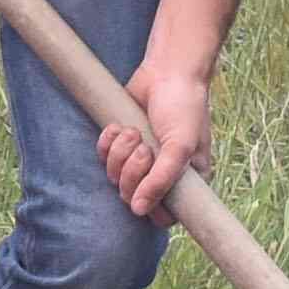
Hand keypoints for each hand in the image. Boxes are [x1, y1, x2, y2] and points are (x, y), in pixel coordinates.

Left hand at [102, 53, 211, 214]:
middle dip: (131, 172)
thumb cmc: (183, 108)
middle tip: (143, 148)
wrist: (167, 72)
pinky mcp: (121, 144)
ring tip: (133, 131)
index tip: (147, 185)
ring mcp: (139, 160)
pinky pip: (103, 157)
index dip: (151, 205)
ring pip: (115, 177)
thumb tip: (139, 210)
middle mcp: (161, 175)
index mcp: (185, 182)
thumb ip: (161, 181)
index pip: (163, 217)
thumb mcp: (179, 147)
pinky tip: (119, 126)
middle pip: (132, 197)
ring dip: (120, 153)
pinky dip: (107, 142)